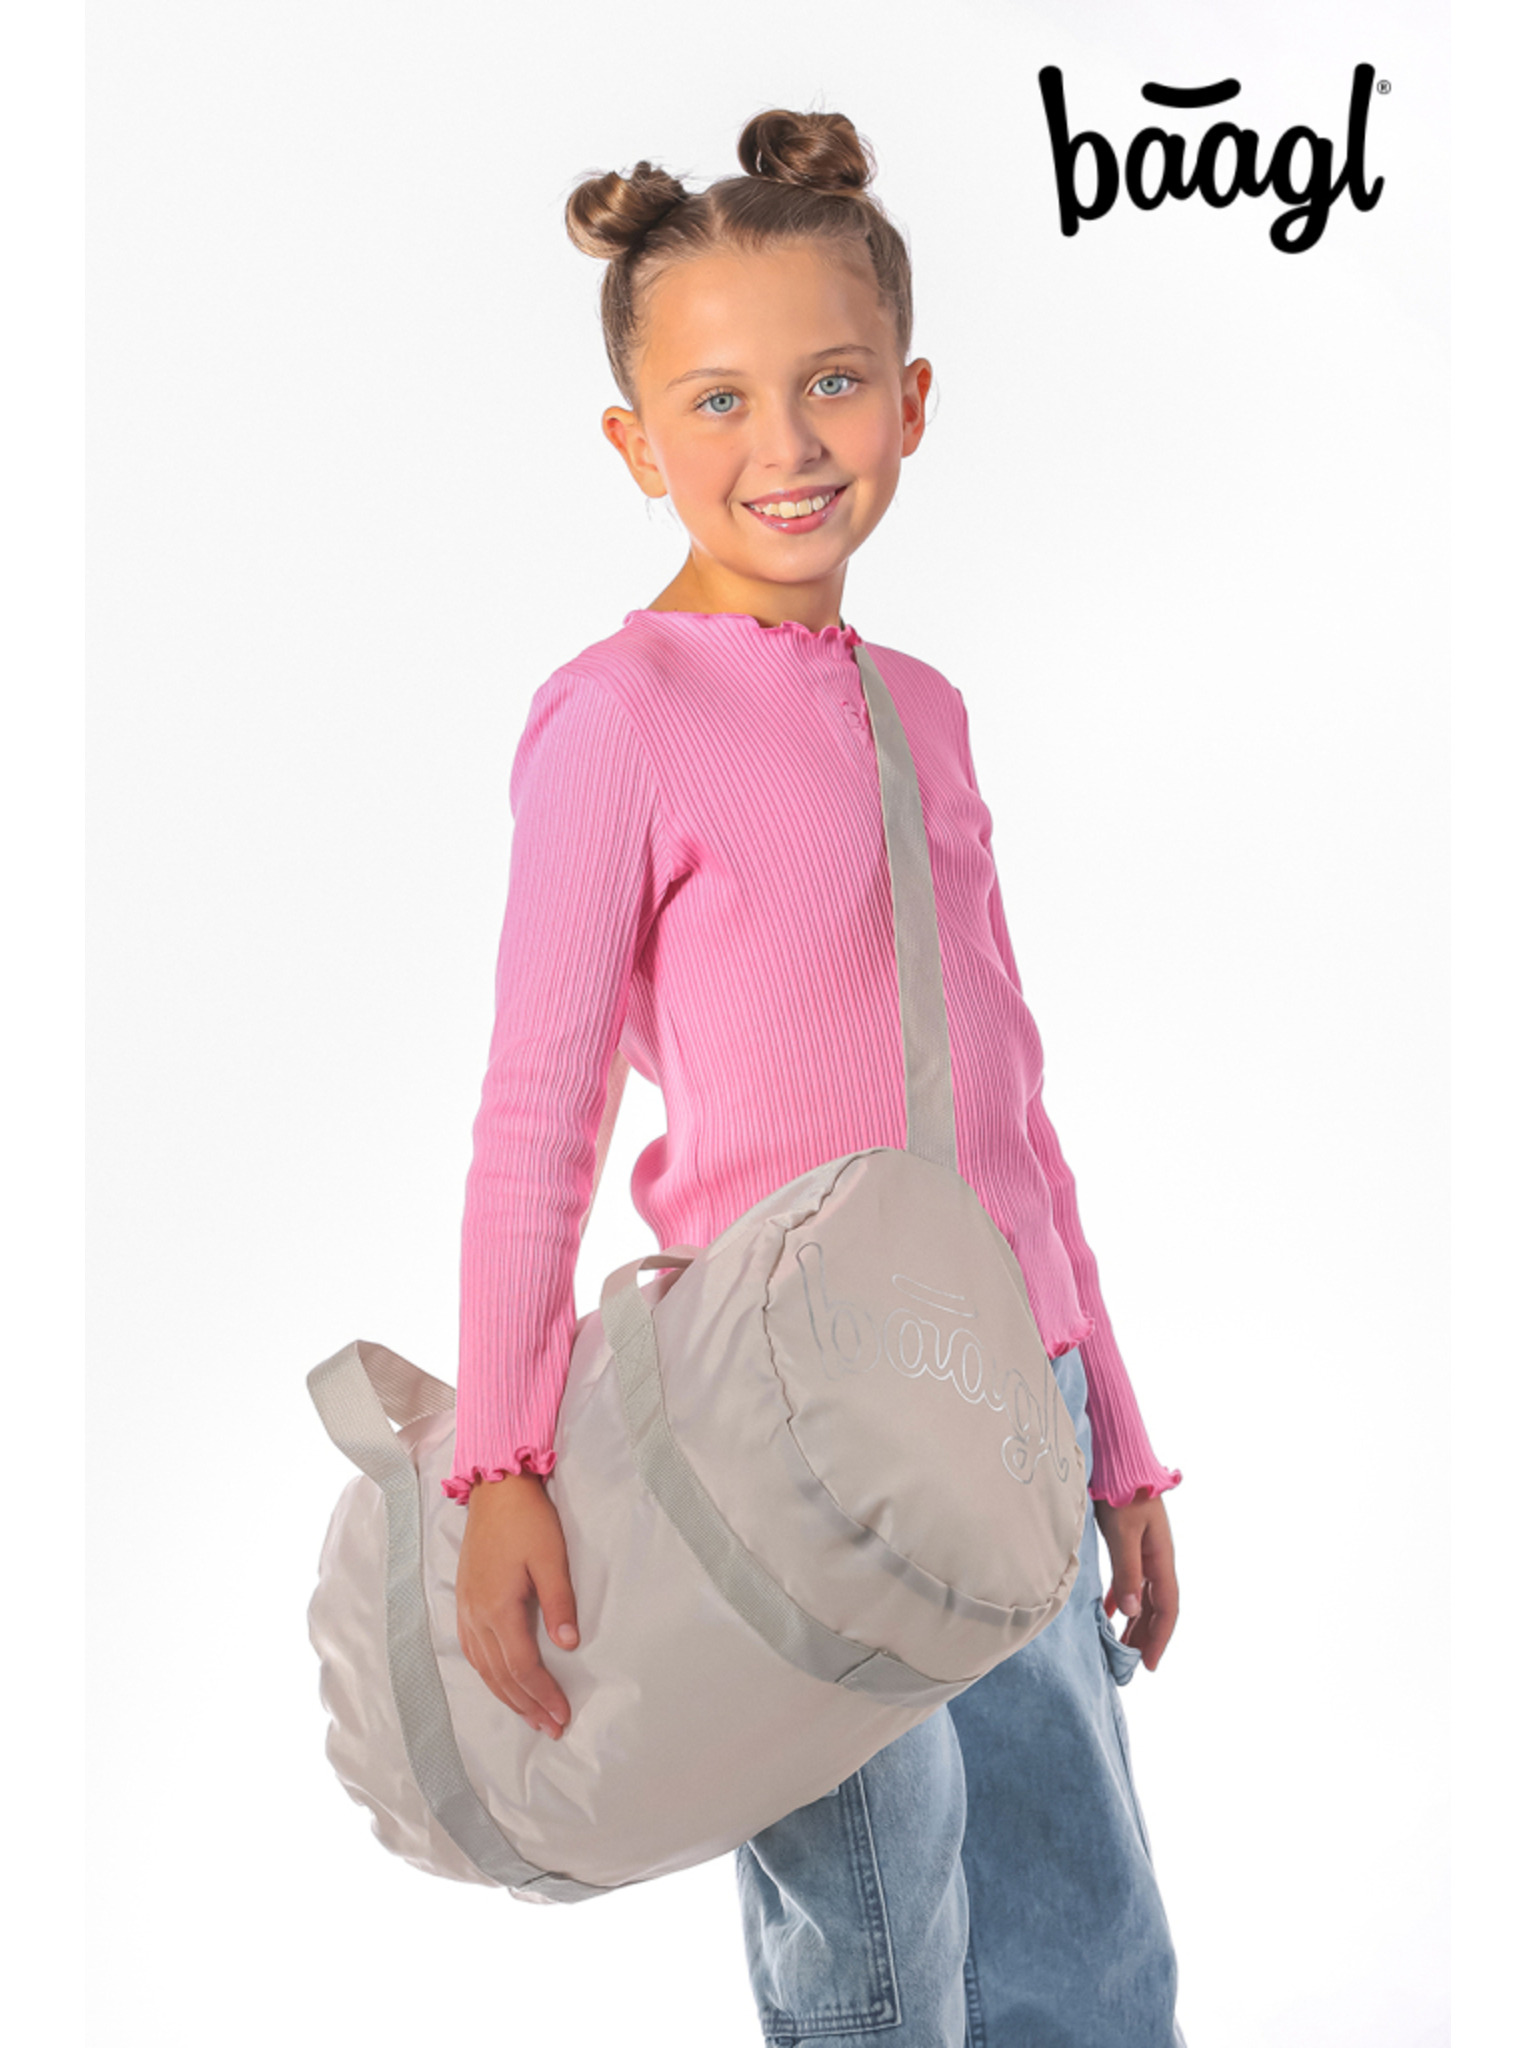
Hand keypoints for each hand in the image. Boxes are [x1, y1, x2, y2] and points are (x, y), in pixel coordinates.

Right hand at [455, 1471, 580, 1737]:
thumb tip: (569, 1645)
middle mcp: (476, 1615)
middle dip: (527, 1705)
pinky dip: (488, 1674)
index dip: (543, 1694)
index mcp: (498, 1607)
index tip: (563, 1715)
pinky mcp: (465, 1601)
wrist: (495, 1489)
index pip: (522, 1666)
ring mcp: (466, 1609)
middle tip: (551, 1728)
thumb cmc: (528, 1520)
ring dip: (507, 1696)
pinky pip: (472, 1651)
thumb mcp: (552, 1557)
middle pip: (500, 1675)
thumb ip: (559, 1602)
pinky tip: (499, 1681)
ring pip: (483, 1667)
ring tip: (530, 1716)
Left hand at [1092, 1488, 1178, 1670]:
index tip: (1148, 1664)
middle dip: (1147, 1636)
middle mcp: (1158, 1557)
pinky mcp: (1131, 1543)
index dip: (1160, 1638)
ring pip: (1144, 1596)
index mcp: (1162, 1557)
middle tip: (1130, 1664)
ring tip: (1121, 1645)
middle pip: (1156, 1606)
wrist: (1120, 1460)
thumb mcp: (1123, 1533)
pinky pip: (1131, 1580)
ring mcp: (1146, 1550)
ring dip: (1135, 1621)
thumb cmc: (1123, 1492)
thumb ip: (1127, 1572)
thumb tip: (1131, 1613)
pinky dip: (1123, 1599)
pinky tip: (1111, 1612)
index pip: (1167, 1608)